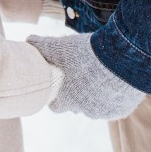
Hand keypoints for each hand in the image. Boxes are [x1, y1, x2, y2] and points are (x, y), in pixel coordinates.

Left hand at [26, 33, 145, 119]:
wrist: (122, 58)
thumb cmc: (87, 53)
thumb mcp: (60, 46)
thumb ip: (43, 45)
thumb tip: (28, 39)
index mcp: (67, 99)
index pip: (56, 106)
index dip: (56, 96)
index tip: (59, 85)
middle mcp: (85, 110)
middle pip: (77, 106)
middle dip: (78, 95)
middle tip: (82, 76)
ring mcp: (104, 112)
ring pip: (97, 107)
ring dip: (96, 96)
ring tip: (99, 77)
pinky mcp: (121, 110)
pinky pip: (115, 106)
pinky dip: (114, 96)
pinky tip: (115, 81)